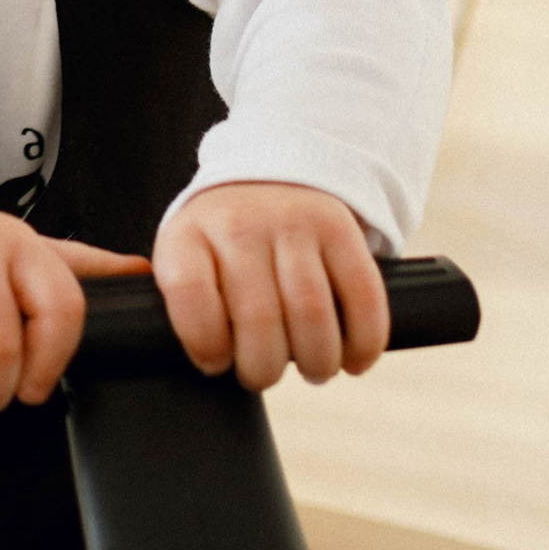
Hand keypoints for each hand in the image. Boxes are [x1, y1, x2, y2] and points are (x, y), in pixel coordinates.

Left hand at [154, 184, 389, 390]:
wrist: (268, 176)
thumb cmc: (221, 246)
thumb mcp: (185, 261)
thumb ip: (188, 309)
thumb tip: (211, 362)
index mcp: (187, 235)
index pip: (189, 292)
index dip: (205, 343)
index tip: (216, 362)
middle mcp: (238, 222)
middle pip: (258, 318)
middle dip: (264, 368)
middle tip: (265, 373)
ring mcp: (291, 221)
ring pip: (311, 313)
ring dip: (317, 361)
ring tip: (312, 368)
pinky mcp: (339, 228)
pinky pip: (362, 297)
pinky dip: (364, 344)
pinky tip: (353, 361)